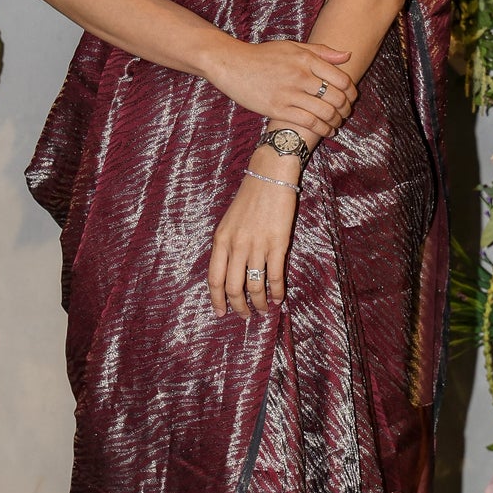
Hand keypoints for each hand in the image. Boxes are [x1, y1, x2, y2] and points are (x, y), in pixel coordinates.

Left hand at [208, 168, 297, 318]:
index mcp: (221, 241)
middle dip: (238, 308)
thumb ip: (226, 247)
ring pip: (255, 287)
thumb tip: (228, 273)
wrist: (270, 177)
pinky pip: (275, 276)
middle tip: (245, 316)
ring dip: (259, 303)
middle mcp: (236, 246)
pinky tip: (279, 298)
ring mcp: (257, 246)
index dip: (217, 300)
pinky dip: (277, 292)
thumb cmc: (249, 199)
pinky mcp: (278, 244)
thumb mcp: (228, 222)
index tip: (220, 313)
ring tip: (264, 310)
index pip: (214, 279)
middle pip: (233, 288)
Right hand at [209, 39, 356, 138]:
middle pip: (336, 98)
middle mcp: (300, 75)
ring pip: (325, 112)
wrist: (232, 64)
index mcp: (306, 59)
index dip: (351, 92)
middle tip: (345, 114)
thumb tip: (348, 55)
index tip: (351, 99)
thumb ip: (321, 51)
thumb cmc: (263, 55)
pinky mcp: (277, 108)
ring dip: (336, 121)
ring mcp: (289, 93)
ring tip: (336, 124)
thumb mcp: (292, 46)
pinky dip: (323, 129)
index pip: (341, 79)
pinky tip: (326, 131)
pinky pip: (309, 122)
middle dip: (346, 109)